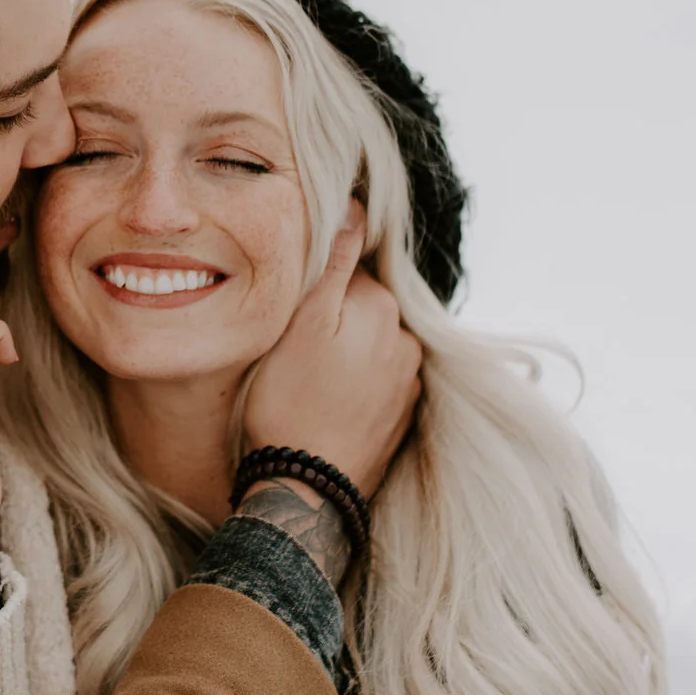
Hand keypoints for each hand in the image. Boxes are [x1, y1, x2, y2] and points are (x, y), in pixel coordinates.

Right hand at [241, 206, 422, 502]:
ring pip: (370, 343)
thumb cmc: (290, 402)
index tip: (288, 306)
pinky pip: (377, 379)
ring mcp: (407, 381)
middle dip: (333, 316)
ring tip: (308, 375)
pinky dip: (355, 381)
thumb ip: (332, 262)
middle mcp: (406, 340)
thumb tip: (355, 206)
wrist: (308, 489)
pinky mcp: (401, 415)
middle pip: (362, 305)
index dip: (312, 283)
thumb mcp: (299, 323)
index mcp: (380, 308)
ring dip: (346, 349)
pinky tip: (327, 398)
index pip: (347, 269)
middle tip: (292, 344)